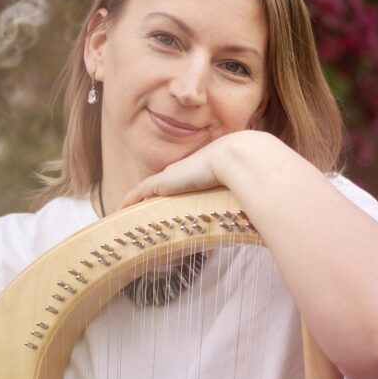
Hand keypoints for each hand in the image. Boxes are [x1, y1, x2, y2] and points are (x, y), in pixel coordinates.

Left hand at [120, 129, 273, 207]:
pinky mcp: (163, 182)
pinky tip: (118, 209)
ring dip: (136, 200)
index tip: (164, 200)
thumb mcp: (245, 190)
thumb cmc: (250, 174)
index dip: (172, 191)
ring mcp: (172, 175)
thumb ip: (246, 202)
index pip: (182, 182)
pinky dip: (129, 200)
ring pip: (147, 189)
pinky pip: (139, 192)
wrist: (241, 158)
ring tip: (123, 211)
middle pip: (161, 185)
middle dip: (149, 196)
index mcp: (200, 171)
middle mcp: (183, 171)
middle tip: (138, 210)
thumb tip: (259, 220)